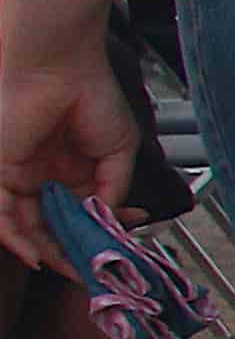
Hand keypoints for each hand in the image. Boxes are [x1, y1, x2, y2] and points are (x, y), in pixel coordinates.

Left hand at [0, 44, 138, 277]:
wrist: (58, 67)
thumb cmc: (92, 96)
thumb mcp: (119, 151)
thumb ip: (113, 189)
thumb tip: (111, 221)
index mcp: (73, 168)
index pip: (83, 211)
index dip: (99, 233)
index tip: (116, 252)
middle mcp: (45, 175)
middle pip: (55, 224)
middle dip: (73, 250)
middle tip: (91, 271)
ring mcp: (21, 175)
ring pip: (30, 225)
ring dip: (49, 250)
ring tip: (72, 268)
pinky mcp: (1, 172)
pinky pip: (3, 215)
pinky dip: (16, 239)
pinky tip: (36, 256)